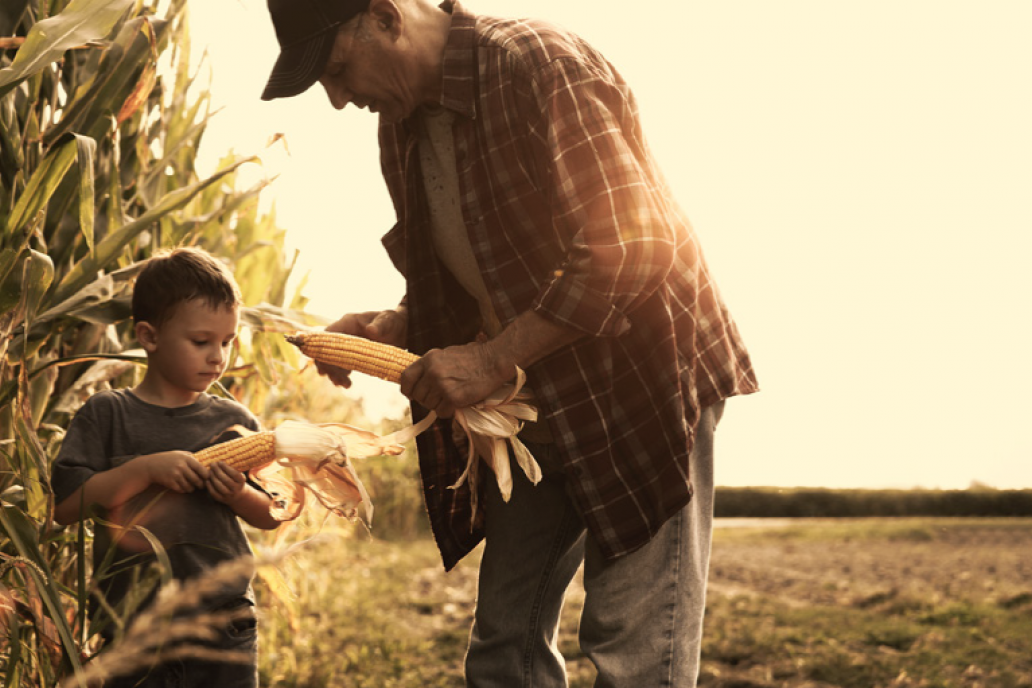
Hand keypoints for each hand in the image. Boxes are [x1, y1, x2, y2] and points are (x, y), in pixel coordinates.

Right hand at [143, 451, 208, 492]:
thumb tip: (205, 462)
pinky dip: (184, 490)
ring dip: (192, 488)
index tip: (207, 478)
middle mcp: (182, 467)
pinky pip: (181, 490)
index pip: (202, 470)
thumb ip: (191, 457)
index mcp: (186, 459)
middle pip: (197, 480)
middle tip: (201, 485)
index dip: (207, 476)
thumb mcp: (179, 454)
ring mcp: (175, 475)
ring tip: (192, 487)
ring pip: (190, 487)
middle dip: (201, 485)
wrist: (150, 466)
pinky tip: (183, 487)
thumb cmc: (167, 459)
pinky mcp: (170, 483)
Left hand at [206, 461, 246, 504]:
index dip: (226, 468)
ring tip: (209, 471)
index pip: (234, 474)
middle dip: (217, 471)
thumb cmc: (236, 480)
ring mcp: (229, 495)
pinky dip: (209, 486)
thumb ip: (233, 468)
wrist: (238, 495)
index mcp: (241, 481)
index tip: (220, 462)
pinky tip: (207, 480)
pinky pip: (214, 493)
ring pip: (219, 486)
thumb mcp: (238, 474)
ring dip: (213, 477)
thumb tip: (222, 457)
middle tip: (212, 464)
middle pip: (225, 480)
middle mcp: (236, 489)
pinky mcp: (222, 499)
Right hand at [316, 308, 407, 387]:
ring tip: (344, 385)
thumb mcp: (388, 321)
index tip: (323, 365)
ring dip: (335, 374)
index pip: (328, 335)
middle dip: (328, 366)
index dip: (322, 349)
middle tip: (337, 381)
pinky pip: (342, 366)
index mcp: (348, 322)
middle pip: (327, 350)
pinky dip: (342, 375)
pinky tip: (347, 383)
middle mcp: (344, 333)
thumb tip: (371, 330)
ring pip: (333, 360)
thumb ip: (380, 325)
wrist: (402, 330)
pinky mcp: (352, 355)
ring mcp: (347, 345)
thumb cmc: (393, 321)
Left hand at [399, 340, 513, 417]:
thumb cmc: (474, 357)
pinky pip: (441, 412)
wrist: (493, 361)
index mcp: (429, 359)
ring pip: (429, 405)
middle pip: (418, 395)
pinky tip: (457, 404)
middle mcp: (432, 372)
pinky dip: (448, 411)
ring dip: (439, 405)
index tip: (412, 394)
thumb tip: (420, 381)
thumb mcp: (446, 355)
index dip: (407, 389)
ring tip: (452, 397)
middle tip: (440, 397)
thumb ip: (431, 366)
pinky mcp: (453, 398)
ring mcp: (442, 385)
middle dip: (427, 399)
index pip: (406, 378)